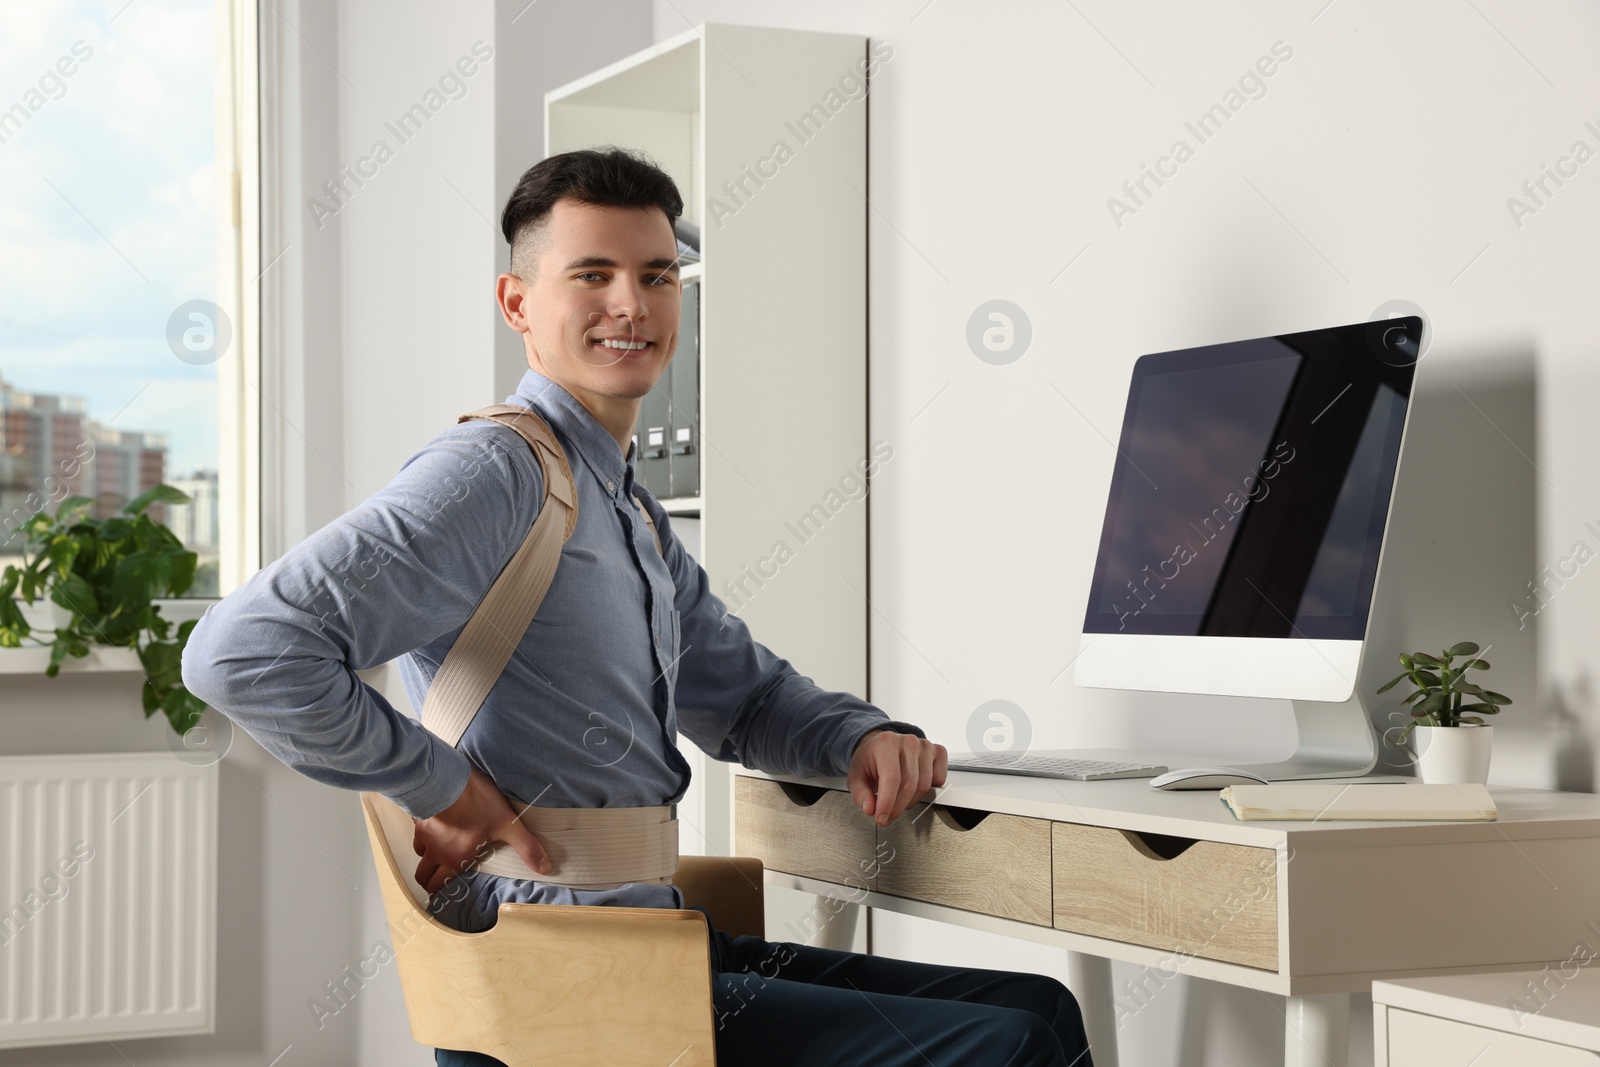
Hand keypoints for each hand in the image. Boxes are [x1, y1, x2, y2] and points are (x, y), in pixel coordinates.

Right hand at [411, 765, 550, 894]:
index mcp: (455, 859)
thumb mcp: (508, 824)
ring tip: (438, 853)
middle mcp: (435, 852)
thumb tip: (545, 868)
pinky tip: (434, 827)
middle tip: (437, 880)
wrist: (446, 779)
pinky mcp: (419, 817)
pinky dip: (424, 834)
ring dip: (427, 856)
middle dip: (429, 880)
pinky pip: (417, 832)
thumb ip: (526, 847)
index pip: (439, 885)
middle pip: (423, 875)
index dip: (439, 892)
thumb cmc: (476, 803)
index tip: (442, 896)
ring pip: (419, 854)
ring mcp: (424, 835)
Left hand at [847, 728, 947, 826]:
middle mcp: (908, 742)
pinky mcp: (938, 752)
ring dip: (910, 802)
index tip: (882, 818)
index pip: (892, 778)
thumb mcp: (856, 776)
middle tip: (887, 817)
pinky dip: (927, 792)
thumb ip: (860, 794)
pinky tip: (913, 790)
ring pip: (924, 786)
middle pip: (909, 785)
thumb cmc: (869, 760)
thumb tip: (870, 809)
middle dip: (898, 808)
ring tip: (897, 802)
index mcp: (886, 743)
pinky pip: (939, 780)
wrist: (880, 746)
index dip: (888, 803)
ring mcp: (925, 746)